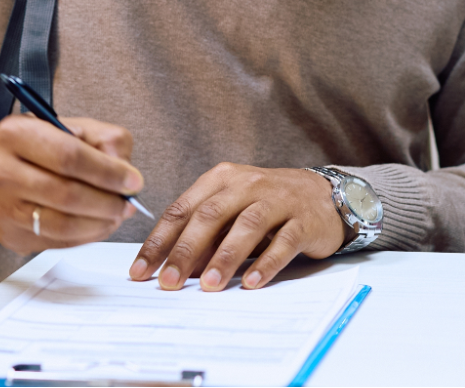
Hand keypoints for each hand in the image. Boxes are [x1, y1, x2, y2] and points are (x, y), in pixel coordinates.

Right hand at [0, 114, 141, 254]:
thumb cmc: (38, 147)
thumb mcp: (73, 128)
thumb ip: (107, 141)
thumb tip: (126, 173)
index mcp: (16, 134)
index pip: (69, 157)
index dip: (107, 172)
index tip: (132, 181)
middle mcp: (1, 172)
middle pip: (66, 195)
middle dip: (107, 202)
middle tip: (127, 203)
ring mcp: (2, 209)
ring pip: (62, 225)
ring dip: (100, 223)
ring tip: (116, 214)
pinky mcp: (10, 236)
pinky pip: (57, 242)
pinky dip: (86, 236)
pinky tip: (97, 224)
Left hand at [129, 163, 347, 290]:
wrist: (324, 195)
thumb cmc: (267, 205)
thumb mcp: (231, 212)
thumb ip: (204, 235)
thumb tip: (172, 269)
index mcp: (221, 179)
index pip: (182, 209)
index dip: (159, 241)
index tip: (140, 271)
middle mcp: (247, 184)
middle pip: (210, 216)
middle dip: (185, 250)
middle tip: (168, 282)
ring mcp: (278, 200)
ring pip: (246, 226)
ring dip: (225, 257)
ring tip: (208, 285)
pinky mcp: (304, 219)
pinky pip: (284, 241)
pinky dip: (267, 263)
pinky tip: (252, 283)